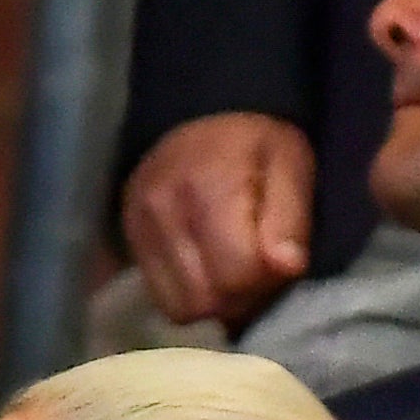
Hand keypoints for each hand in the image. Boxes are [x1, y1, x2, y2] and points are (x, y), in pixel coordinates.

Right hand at [119, 114, 314, 327]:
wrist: (203, 114)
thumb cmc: (258, 144)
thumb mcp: (290, 169)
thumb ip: (290, 220)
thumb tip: (286, 268)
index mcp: (208, 192)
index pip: (234, 276)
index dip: (264, 286)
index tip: (279, 269)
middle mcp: (162, 212)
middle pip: (203, 301)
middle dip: (238, 302)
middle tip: (258, 279)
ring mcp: (137, 227)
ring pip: (177, 306)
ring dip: (212, 303)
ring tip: (232, 275)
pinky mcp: (128, 237)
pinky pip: (159, 293)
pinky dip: (188, 293)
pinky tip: (208, 271)